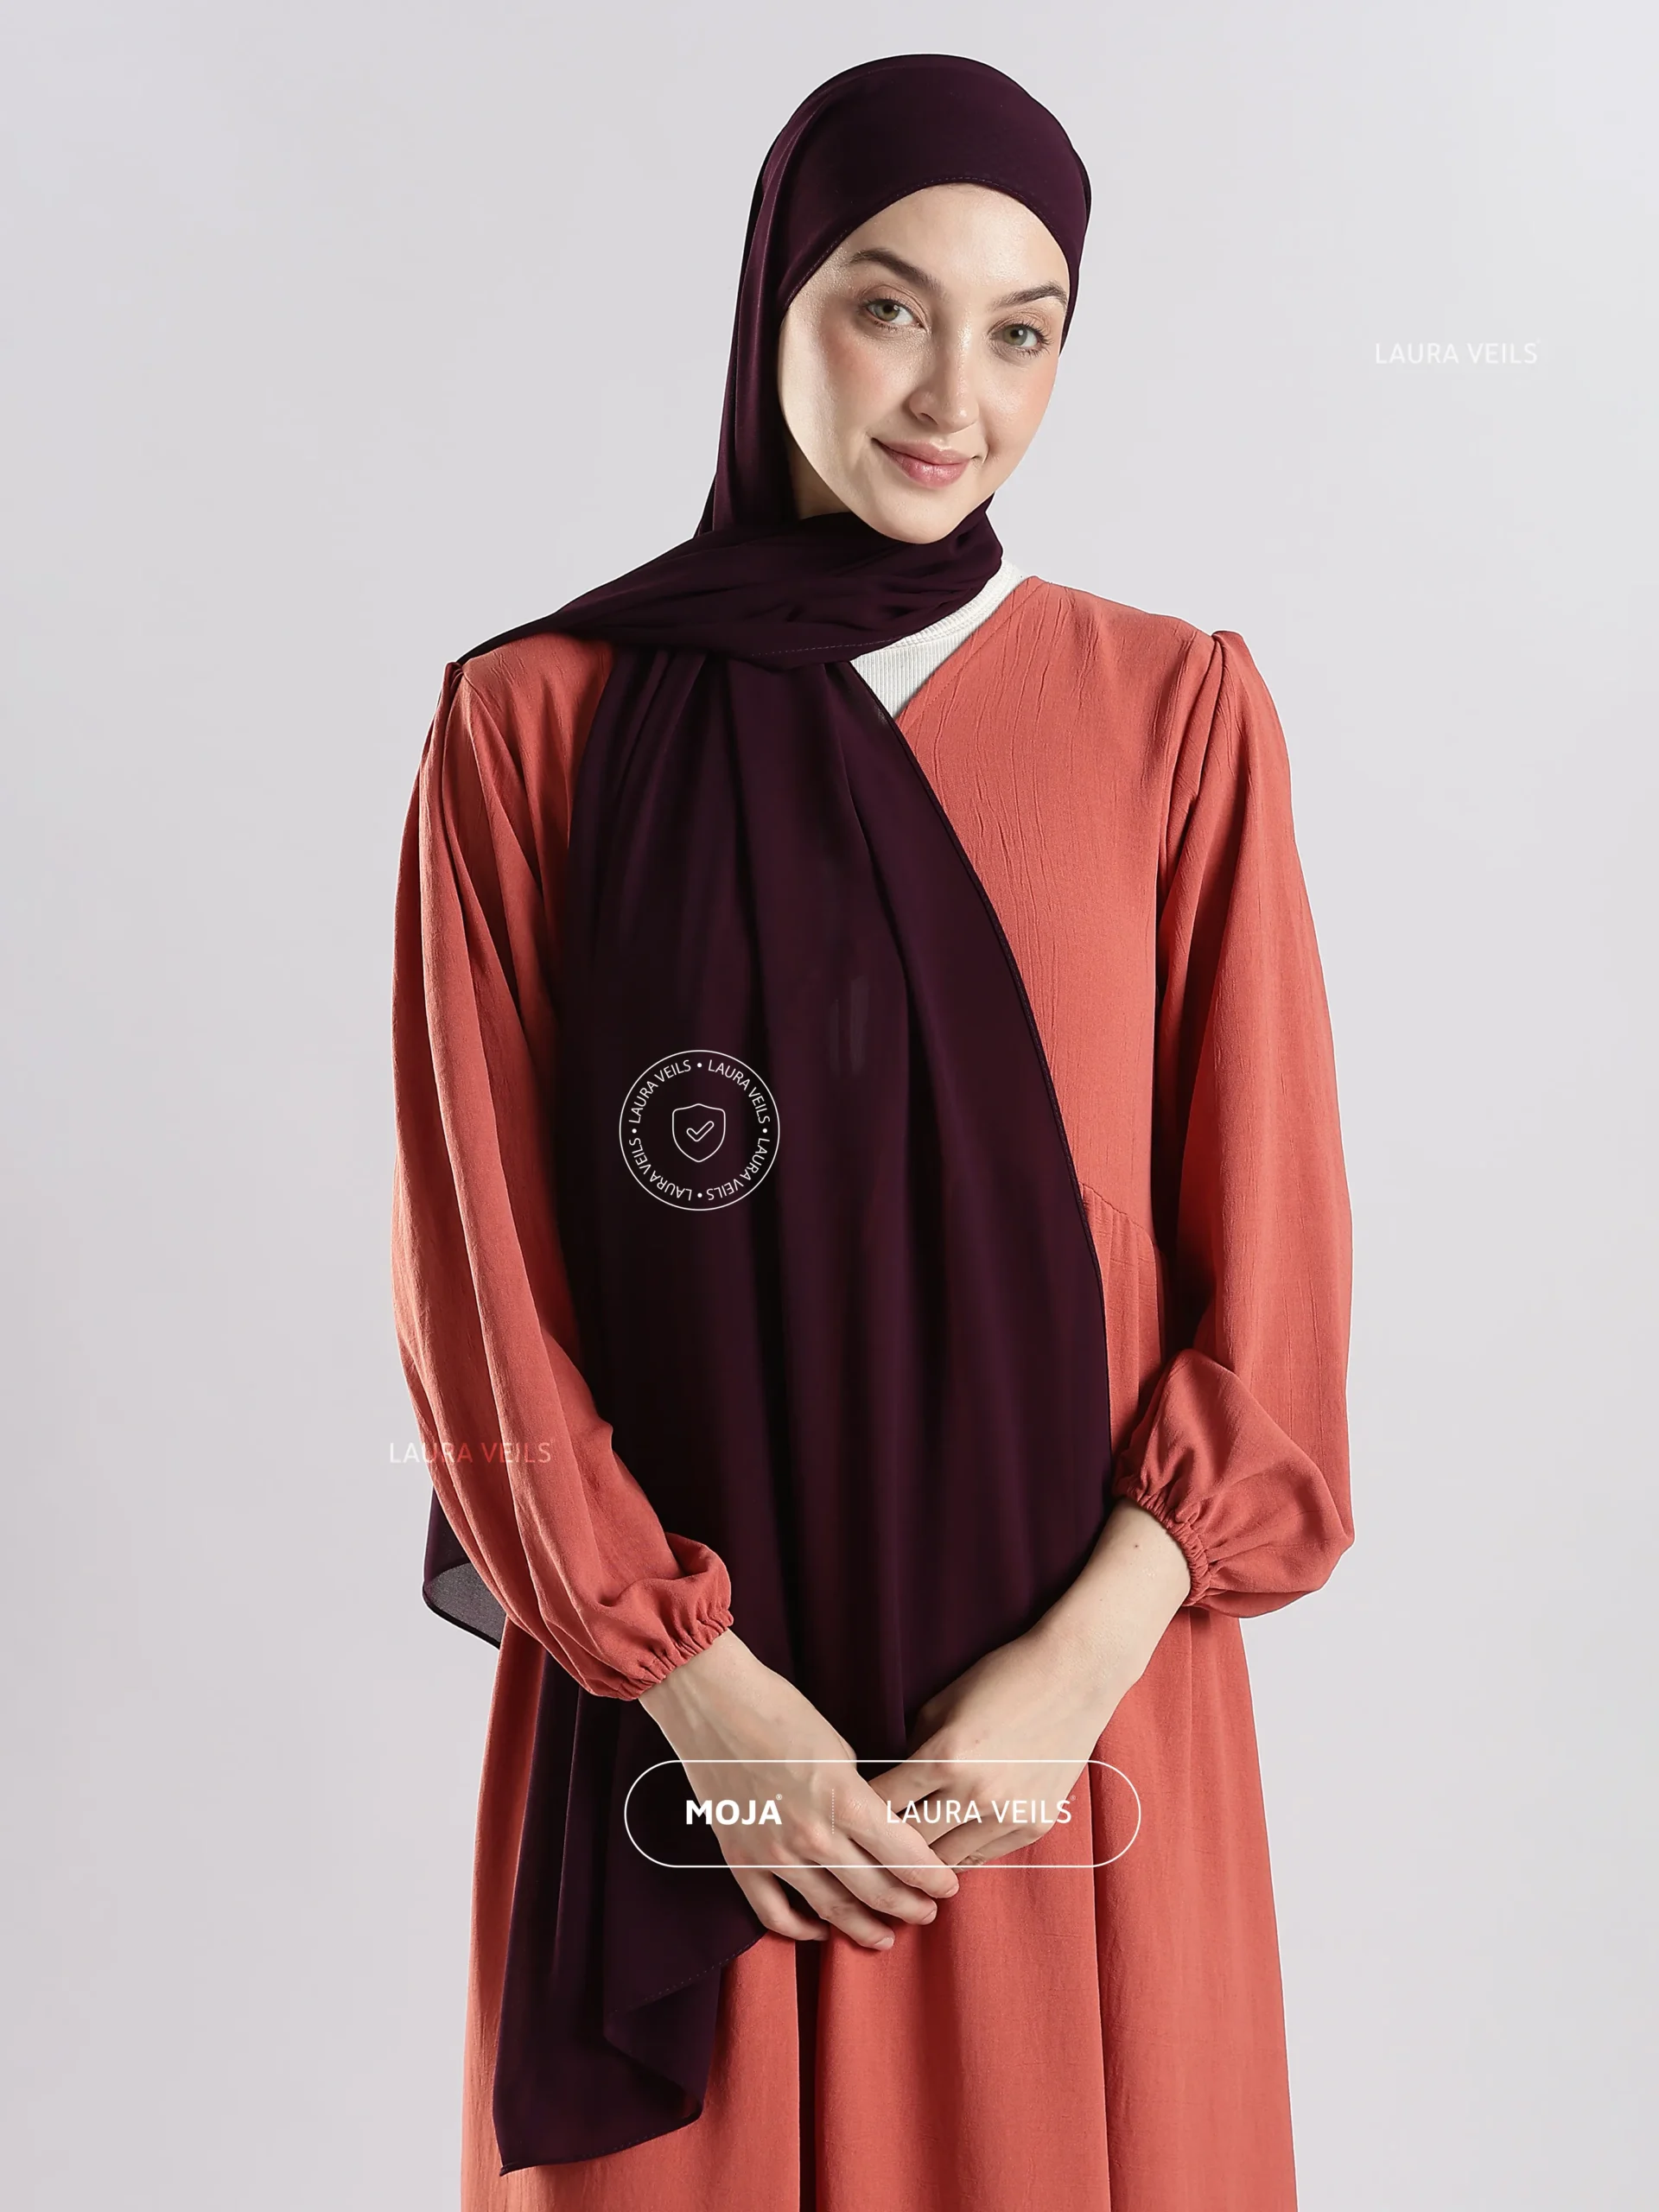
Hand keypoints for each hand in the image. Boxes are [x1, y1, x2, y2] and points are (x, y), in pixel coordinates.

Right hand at [639, 1629, 959, 1947]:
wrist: (711, 1702)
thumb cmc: (778, 1709)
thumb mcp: (837, 1746)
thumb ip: (856, 1793)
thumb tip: (871, 1824)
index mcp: (845, 1799)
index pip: (903, 1855)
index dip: (932, 1877)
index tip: (948, 1887)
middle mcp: (813, 1835)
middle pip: (875, 1889)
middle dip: (909, 1906)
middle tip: (926, 1914)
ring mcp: (773, 1853)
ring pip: (831, 1909)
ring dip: (864, 1927)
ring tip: (885, 1936)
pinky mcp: (739, 1860)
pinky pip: (774, 1913)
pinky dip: (800, 1929)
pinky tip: (819, 1930)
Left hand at [869, 1500, 1191, 1866]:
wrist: (1074, 1675)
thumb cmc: (1001, 1678)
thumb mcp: (941, 1704)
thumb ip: (913, 1749)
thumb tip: (888, 1784)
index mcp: (942, 1757)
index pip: (880, 1807)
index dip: (856, 1818)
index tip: (839, 1824)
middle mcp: (974, 1793)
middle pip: (909, 1846)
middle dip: (882, 1852)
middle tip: (860, 1857)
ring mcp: (1008, 1815)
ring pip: (946, 1863)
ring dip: (921, 1864)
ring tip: (897, 1866)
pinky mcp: (1033, 1826)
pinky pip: (982, 1857)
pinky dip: (959, 1856)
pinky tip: (942, 1853)